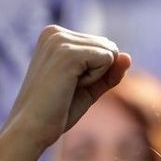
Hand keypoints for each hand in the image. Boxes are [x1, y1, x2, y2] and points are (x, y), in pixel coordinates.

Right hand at [6, 25, 130, 152]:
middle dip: (98, 74)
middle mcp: (55, 31)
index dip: (96, 73)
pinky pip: (107, 60)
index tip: (69, 85)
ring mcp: (60, 40)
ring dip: (95, 77)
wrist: (32, 129)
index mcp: (55, 34)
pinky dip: (95, 79)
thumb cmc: (57, 111)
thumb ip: (109, 71)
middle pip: (109, 47)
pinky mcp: (68, 53)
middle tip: (68, 88)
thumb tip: (128, 56)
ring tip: (68, 88)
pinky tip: (70, 87)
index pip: (103, 47)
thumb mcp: (89, 87)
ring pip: (109, 53)